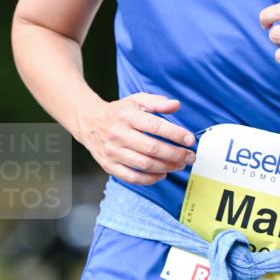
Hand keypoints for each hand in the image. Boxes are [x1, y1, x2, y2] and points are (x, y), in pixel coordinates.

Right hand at [78, 92, 195, 185]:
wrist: (90, 122)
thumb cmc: (119, 112)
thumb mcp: (136, 100)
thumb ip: (157, 102)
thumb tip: (176, 105)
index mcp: (127, 116)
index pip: (156, 126)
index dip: (176, 134)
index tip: (190, 140)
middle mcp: (118, 134)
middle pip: (152, 148)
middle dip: (176, 154)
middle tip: (190, 156)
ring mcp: (113, 152)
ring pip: (145, 164)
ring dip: (167, 167)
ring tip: (180, 165)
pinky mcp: (109, 166)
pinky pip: (133, 177)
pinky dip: (150, 179)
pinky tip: (163, 174)